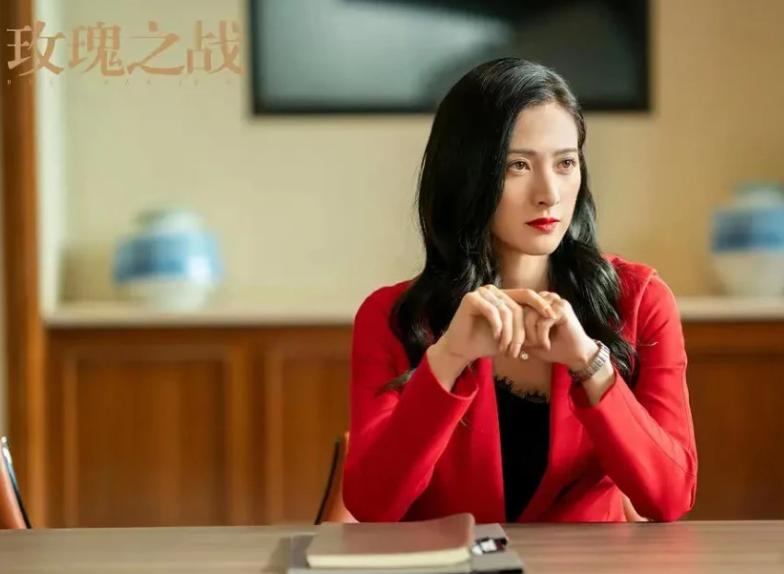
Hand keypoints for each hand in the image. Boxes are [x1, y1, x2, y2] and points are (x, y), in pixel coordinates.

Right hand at [430, 284, 553, 367]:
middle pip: (517, 308)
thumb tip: (552, 320)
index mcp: (503, 295)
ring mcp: (481, 292)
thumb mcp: (511, 335)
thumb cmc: (486, 343)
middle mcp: (492, 290)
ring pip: (506, 311)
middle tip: (516, 351)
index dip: (540, 303)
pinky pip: (492, 311)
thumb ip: (526, 327)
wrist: (462, 350)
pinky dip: (496, 326)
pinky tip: (496, 337)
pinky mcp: (470, 298)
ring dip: (508, 334)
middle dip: (519, 332)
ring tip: (505, 349)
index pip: (526, 294)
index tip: (552, 316)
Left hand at [504, 289, 598, 370]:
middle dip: (522, 333)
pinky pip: (542, 321)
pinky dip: (541, 336)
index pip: (515, 309)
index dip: (514, 328)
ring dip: (531, 335)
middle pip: (520, 312)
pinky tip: (546, 345)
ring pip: (529, 316)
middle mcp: (545, 297)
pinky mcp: (563, 308)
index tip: (519, 344)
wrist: (575, 356)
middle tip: (530, 346)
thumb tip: (496, 327)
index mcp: (536, 302)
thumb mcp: (528, 339)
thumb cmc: (552, 348)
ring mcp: (554, 301)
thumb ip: (515, 330)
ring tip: (540, 345)